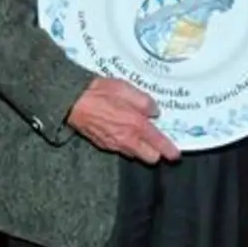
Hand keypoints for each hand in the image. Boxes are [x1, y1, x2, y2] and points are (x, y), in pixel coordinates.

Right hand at [65, 78, 180, 164]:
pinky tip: (123, 132)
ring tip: (139, 134)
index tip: (176, 154)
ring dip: (140, 149)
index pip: (159, 144)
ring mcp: (114, 145)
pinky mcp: (103, 145)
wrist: (72, 102)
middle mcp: (127, 140)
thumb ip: (144, 101)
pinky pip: (121, 150)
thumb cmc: (99, 92)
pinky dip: (126, 145)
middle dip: (156, 151)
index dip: (170, 151)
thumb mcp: (126, 88)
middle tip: (156, 139)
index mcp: (136, 125)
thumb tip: (155, 111)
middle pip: (150, 158)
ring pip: (135, 155)